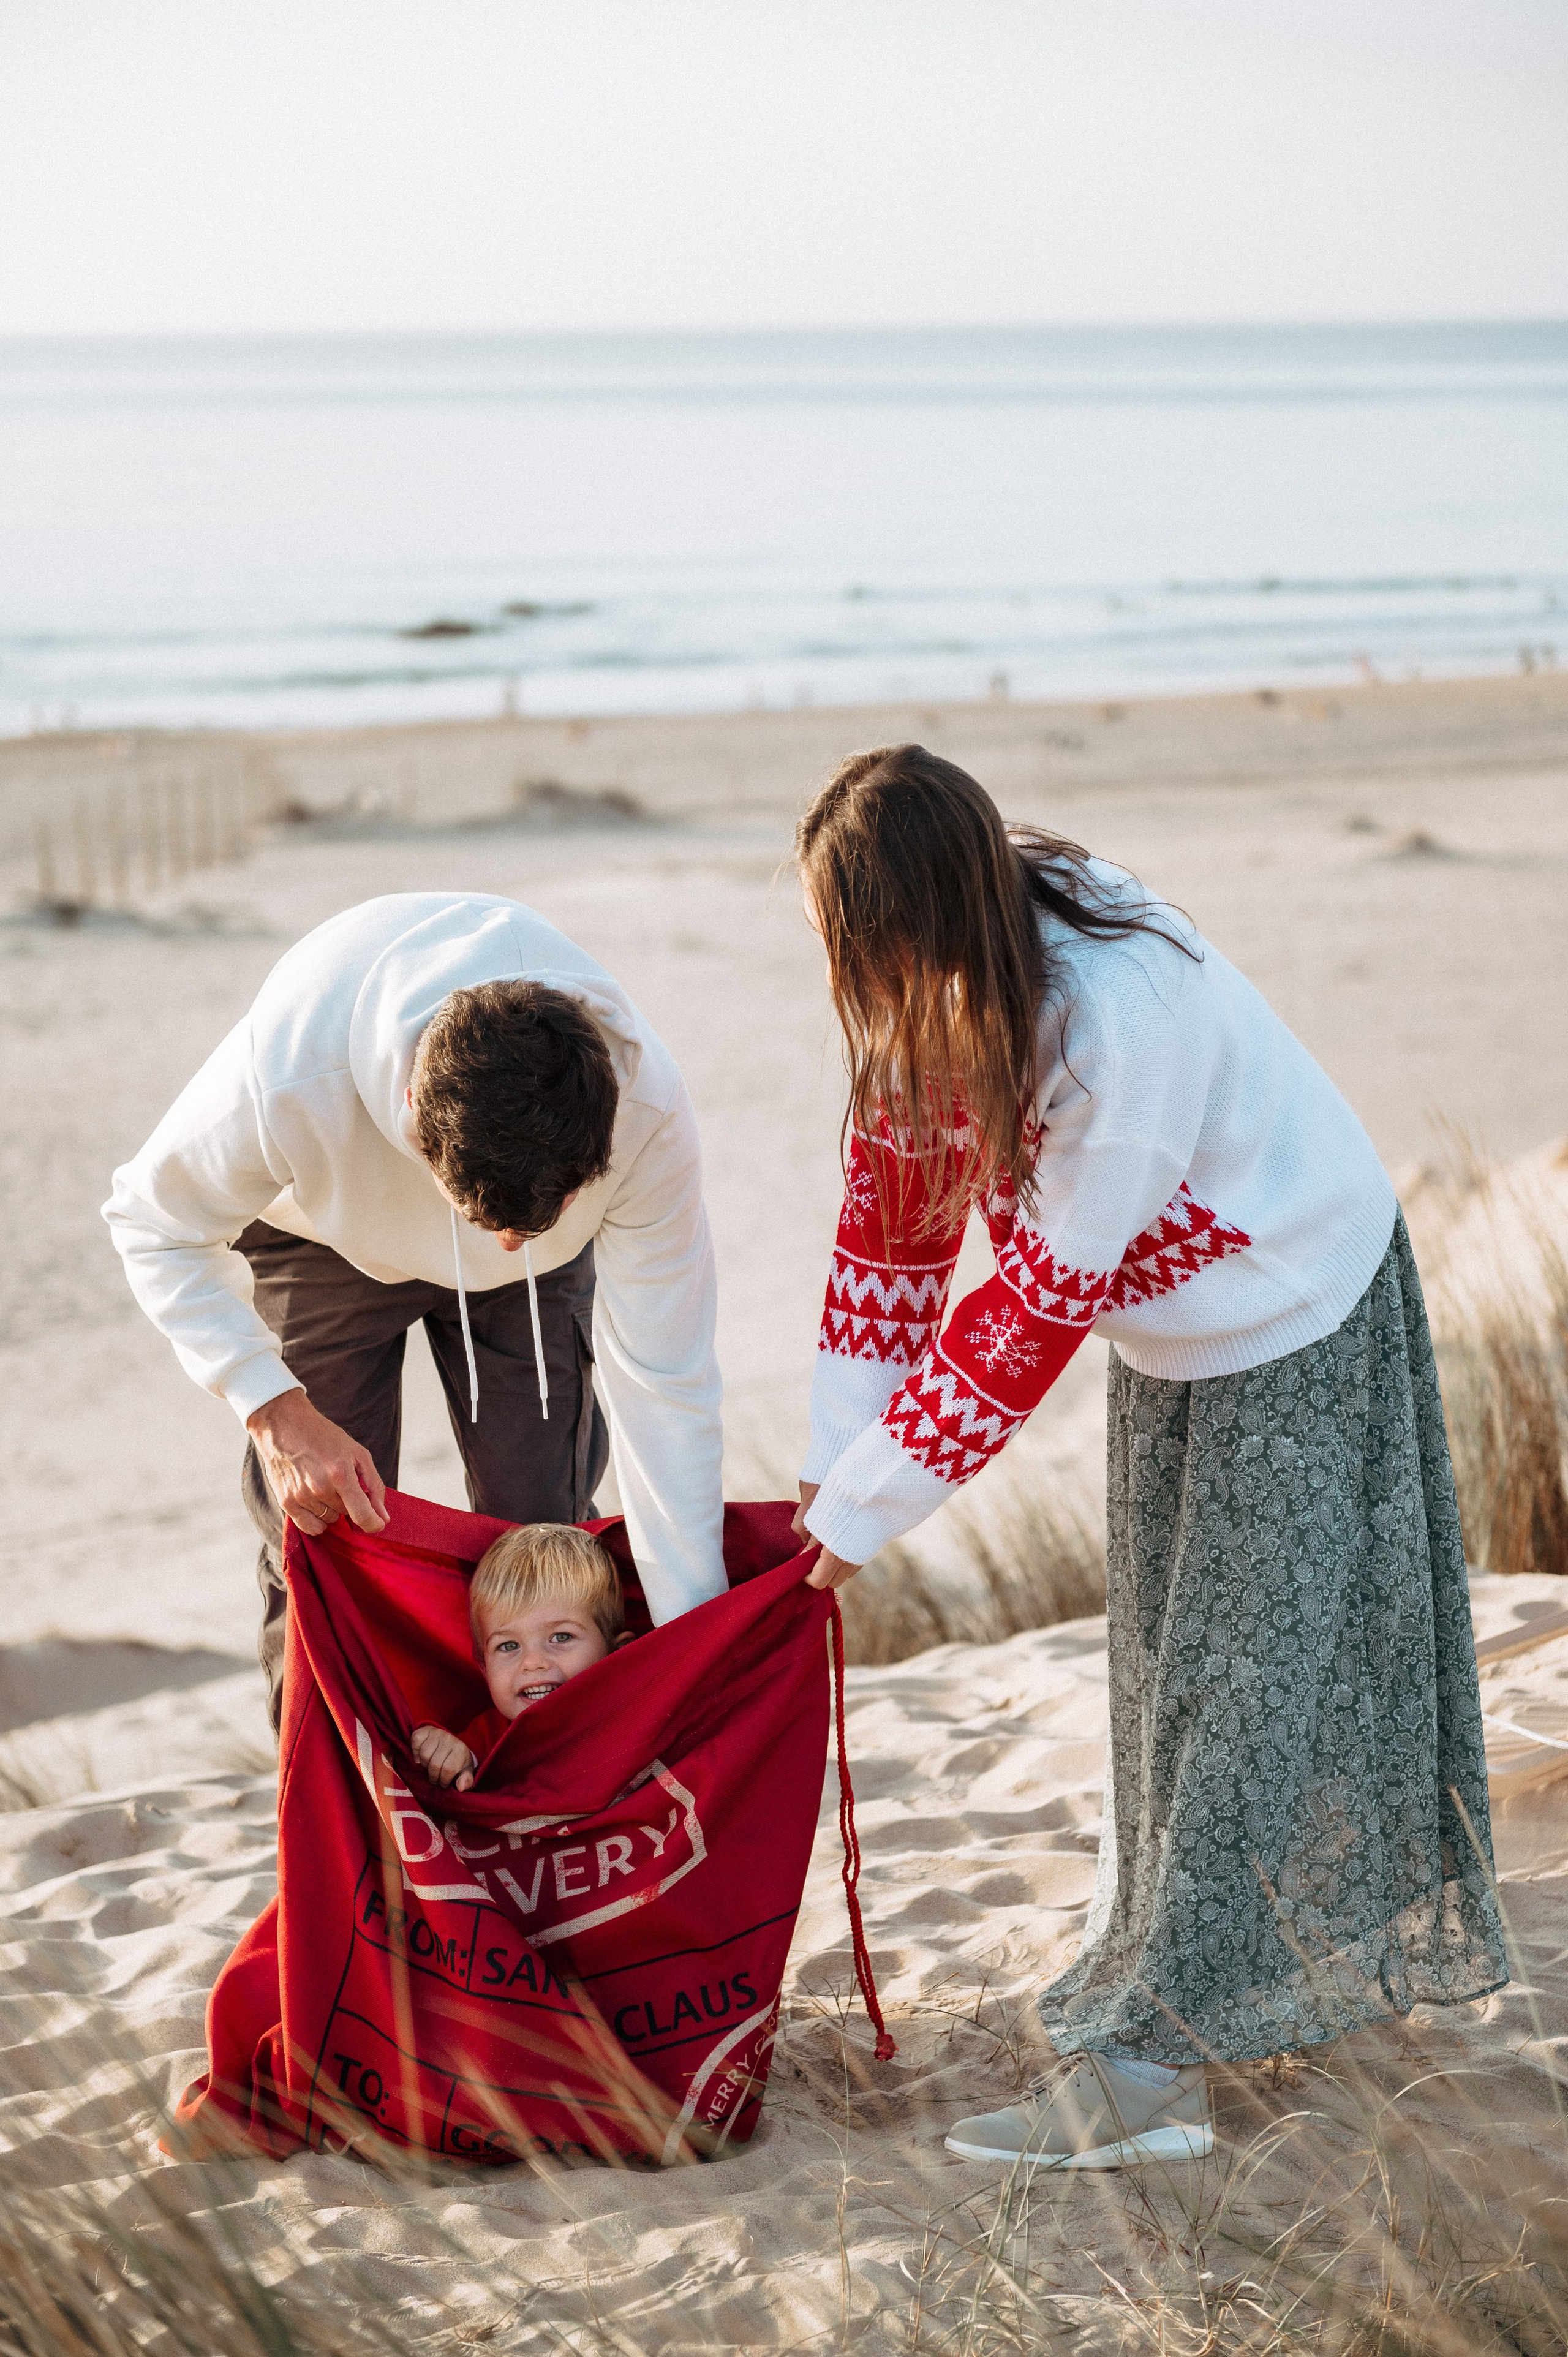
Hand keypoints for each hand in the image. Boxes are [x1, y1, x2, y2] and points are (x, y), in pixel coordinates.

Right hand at [247, 1387, 387, 1536]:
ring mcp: (301, 1496)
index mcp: (341, 1474)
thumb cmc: (324, 1436)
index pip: (362, 1514)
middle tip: (339, 1481)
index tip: (378, 1524)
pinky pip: (309, 1527)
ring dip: (331, 1508)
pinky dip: (317, 1520)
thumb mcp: (358, 1453)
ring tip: (322, 1484)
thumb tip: (383, 1516)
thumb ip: (374, 1485)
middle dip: (348, 1501)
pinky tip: (316, 1502)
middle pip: (345, 1514)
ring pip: (328, 1519)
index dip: (374, 1524)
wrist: (285, 1424)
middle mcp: (320, 1488)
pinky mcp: (286, 1502)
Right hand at [411, 1725, 475, 1791]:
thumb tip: (460, 1787)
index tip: (444, 1783)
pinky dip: (415, 1750)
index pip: (448, 1769)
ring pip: (424, 1754)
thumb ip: (466, 1781)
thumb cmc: (458, 1763)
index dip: (443, 1780)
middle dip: (433, 1776)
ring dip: (424, 1765)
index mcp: (460, 1750)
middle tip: (435, 1778)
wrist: (452, 1746)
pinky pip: (416, 1739)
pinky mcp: (425, 1729)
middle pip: (434, 1763)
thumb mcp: (465, 1773)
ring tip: (429, 1767)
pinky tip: (420, 1757)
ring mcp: (437, 1732)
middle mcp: (449, 1738)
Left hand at [794, 1481, 861, 1588]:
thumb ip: (804, 1536)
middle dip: (821, 1573)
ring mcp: (866, 1552)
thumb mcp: (810, 1513)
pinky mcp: (874, 1544)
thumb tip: (802, 1553)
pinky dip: (847, 1557)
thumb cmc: (830, 1492)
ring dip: (835, 1566)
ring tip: (826, 1546)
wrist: (860, 1475)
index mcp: (834, 1552)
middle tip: (811, 1556)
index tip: (800, 1564)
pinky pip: (858, 1561)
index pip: (819, 1581)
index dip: (806, 1576)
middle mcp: (853, 1557)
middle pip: (834, 1582)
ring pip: (848, 1572)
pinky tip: (840, 1540)